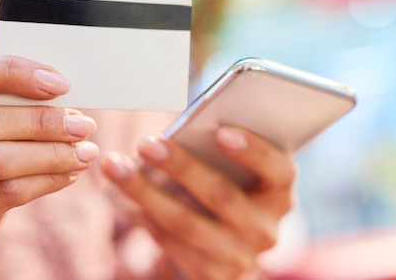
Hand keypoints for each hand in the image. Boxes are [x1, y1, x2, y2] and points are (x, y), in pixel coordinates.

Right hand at [0, 55, 98, 279]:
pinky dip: (45, 181)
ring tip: (85, 151)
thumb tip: (61, 95)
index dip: (12, 72)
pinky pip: (4, 195)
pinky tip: (69, 175)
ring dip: (51, 153)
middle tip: (85, 125)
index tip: (61, 84)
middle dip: (42, 120)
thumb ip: (0, 112)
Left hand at [101, 127, 295, 279]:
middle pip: (220, 194)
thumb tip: (176, 133)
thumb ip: (220, 150)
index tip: (220, 130)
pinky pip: (171, 245)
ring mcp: (240, 257)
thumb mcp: (237, 171)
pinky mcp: (213, 277)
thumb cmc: (228, 187)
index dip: (253, 150)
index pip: (277, 170)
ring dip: (144, 193)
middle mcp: (266, 228)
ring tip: (115, 166)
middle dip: (180, 166)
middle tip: (146, 143)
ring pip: (186, 223)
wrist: (228, 248)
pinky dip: (143, 218)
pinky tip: (122, 199)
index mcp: (279, 193)